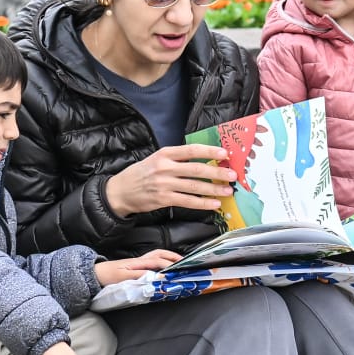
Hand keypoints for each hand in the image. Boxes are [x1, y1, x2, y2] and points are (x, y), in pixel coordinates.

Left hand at [95, 249, 180, 285]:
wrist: (95, 274)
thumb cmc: (107, 276)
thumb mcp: (123, 278)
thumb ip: (141, 276)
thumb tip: (158, 277)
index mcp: (138, 262)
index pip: (158, 261)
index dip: (169, 266)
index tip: (178, 272)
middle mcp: (140, 260)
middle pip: (160, 254)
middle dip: (173, 256)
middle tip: (185, 263)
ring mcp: (139, 262)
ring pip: (157, 255)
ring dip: (169, 257)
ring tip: (179, 263)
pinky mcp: (137, 266)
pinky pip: (153, 261)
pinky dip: (163, 261)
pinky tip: (166, 267)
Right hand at [104, 145, 237, 216]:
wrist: (120, 191)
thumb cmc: (142, 173)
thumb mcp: (157, 159)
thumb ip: (177, 159)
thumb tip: (204, 160)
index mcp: (164, 154)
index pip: (191, 150)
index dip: (209, 151)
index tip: (225, 153)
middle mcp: (164, 167)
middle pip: (196, 169)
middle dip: (217, 172)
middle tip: (232, 175)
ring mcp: (164, 184)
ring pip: (194, 186)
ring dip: (213, 189)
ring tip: (228, 191)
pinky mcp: (163, 199)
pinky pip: (187, 201)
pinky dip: (202, 203)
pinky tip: (214, 203)